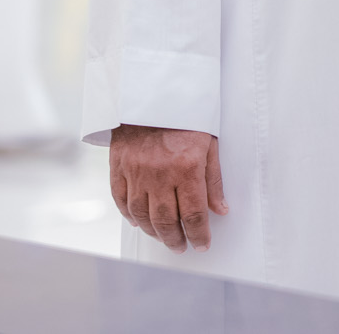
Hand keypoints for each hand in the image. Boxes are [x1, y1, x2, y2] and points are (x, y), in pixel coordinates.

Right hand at [109, 125, 225, 251]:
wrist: (152, 91)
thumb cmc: (186, 115)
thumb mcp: (209, 143)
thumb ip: (214, 179)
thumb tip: (219, 209)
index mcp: (186, 168)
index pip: (193, 214)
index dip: (199, 234)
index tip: (202, 244)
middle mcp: (160, 175)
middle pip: (166, 220)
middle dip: (176, 239)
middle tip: (181, 246)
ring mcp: (136, 172)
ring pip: (142, 215)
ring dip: (153, 232)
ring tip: (163, 237)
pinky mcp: (119, 167)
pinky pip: (121, 199)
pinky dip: (129, 215)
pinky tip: (139, 222)